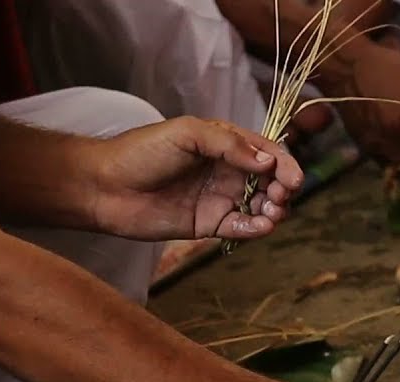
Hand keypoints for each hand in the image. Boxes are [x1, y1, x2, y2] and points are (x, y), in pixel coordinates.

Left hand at [90, 117, 305, 241]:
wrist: (106, 187)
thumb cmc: (142, 152)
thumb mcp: (187, 133)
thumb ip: (228, 145)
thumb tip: (267, 161)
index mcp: (225, 144)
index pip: (267, 152)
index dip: (284, 164)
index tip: (294, 178)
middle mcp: (227, 171)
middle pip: (270, 181)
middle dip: (283, 189)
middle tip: (280, 196)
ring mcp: (219, 199)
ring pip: (260, 206)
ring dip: (274, 210)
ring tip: (271, 213)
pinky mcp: (208, 225)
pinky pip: (240, 228)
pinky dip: (255, 229)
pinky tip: (259, 226)